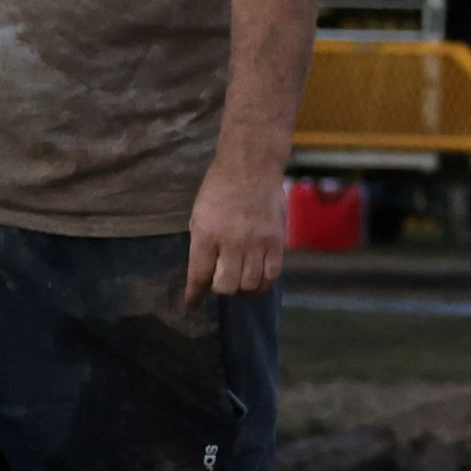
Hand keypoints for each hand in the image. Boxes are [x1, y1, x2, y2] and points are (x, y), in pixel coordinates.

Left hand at [183, 154, 292, 310]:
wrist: (251, 166)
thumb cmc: (219, 188)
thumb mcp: (199, 214)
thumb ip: (202, 244)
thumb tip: (205, 272)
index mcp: (207, 234)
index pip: (199, 275)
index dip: (195, 295)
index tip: (192, 304)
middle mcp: (232, 242)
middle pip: (226, 286)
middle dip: (220, 288)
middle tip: (221, 280)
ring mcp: (258, 243)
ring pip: (250, 284)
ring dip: (242, 288)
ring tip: (240, 281)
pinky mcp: (277, 242)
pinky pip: (271, 275)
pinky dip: (262, 284)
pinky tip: (257, 281)